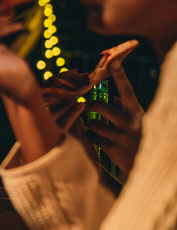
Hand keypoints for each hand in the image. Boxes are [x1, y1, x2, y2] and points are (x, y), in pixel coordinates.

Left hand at [85, 60, 142, 180]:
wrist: (145, 167)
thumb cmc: (140, 138)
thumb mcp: (137, 120)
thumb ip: (125, 108)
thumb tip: (115, 96)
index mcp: (137, 112)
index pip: (127, 91)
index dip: (121, 76)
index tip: (114, 62)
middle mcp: (130, 122)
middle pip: (98, 106)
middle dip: (87, 106)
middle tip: (83, 107)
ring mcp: (121, 136)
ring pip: (92, 124)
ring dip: (90, 126)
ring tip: (98, 131)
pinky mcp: (112, 150)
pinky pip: (92, 138)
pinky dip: (91, 138)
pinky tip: (99, 142)